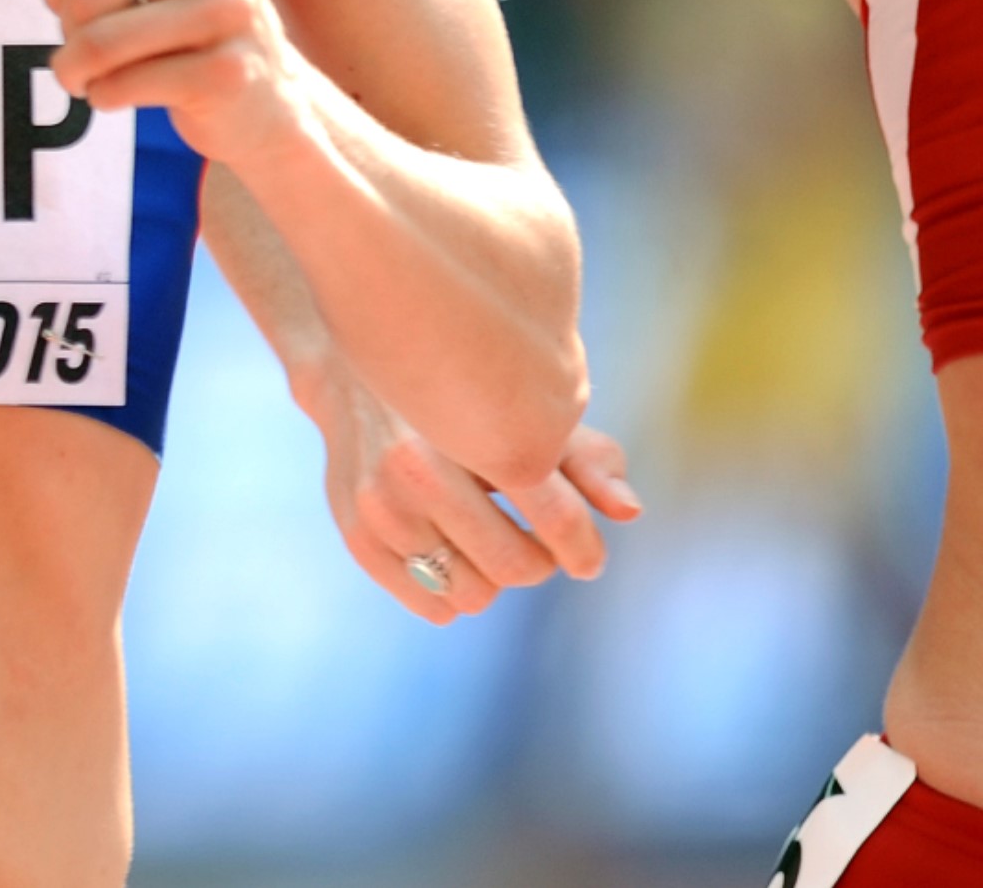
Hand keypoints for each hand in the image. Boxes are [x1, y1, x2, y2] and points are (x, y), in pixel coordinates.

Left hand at [30, 0, 295, 163]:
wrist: (255, 87)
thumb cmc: (169, 3)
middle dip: (66, 22)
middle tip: (78, 37)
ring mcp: (233, 8)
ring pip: (101, 41)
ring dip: (73, 66)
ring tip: (78, 71)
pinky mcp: (229, 71)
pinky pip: (124, 84)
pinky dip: (103, 93)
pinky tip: (113, 92)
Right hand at [314, 387, 641, 625]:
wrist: (352, 374)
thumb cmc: (462, 397)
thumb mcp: (525, 410)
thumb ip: (587, 457)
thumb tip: (630, 512)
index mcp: (472, 428)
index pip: (556, 520)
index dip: (583, 549)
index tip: (585, 556)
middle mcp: (419, 465)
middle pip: (516, 568)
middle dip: (537, 561)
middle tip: (531, 540)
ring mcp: (381, 503)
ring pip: (473, 595)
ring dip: (491, 578)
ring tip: (484, 540)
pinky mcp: (357, 533)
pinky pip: (433, 607)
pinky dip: (451, 591)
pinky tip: (448, 549)